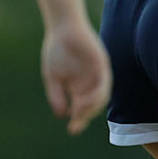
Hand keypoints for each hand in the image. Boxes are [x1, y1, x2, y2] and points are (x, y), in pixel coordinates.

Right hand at [41, 19, 110, 134]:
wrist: (62, 27)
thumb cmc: (56, 49)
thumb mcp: (52, 77)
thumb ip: (56, 95)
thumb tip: (62, 114)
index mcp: (79, 87)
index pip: (82, 108)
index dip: (79, 120)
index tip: (72, 130)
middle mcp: (91, 83)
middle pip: (94, 105)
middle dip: (86, 117)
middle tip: (76, 124)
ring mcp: (98, 74)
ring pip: (102, 96)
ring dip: (92, 107)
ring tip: (79, 112)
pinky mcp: (102, 64)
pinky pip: (105, 82)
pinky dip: (97, 93)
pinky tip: (86, 99)